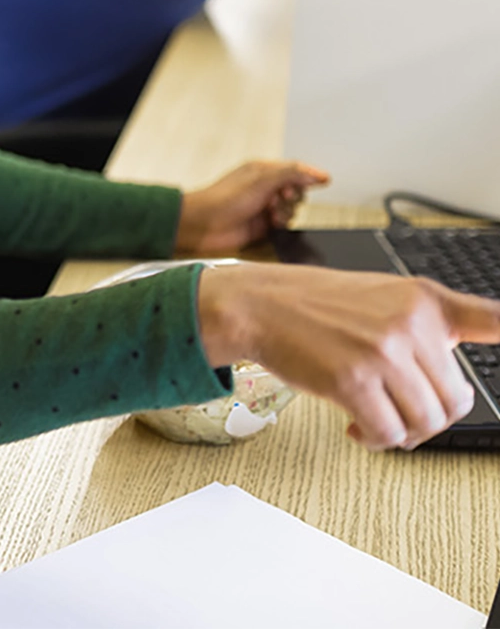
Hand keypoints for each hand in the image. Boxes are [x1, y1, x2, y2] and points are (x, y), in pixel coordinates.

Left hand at [175, 161, 329, 254]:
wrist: (203, 225)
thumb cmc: (223, 199)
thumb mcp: (261, 180)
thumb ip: (291, 174)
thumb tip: (316, 174)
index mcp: (262, 171)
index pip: (294, 170)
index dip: (309, 175)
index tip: (324, 180)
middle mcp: (263, 188)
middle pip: (296, 190)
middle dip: (293, 196)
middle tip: (281, 198)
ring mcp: (263, 207)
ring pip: (292, 209)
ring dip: (287, 211)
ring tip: (272, 213)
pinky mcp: (261, 226)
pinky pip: (284, 224)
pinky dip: (282, 224)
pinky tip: (272, 224)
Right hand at [197, 263, 499, 449]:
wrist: (258, 304)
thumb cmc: (312, 303)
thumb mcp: (379, 294)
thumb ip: (422, 323)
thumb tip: (452, 375)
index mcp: (422, 299)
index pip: (491, 320)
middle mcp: (409, 323)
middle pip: (455, 400)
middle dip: (428, 417)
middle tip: (400, 413)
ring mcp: (382, 352)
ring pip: (426, 422)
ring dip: (400, 433)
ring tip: (373, 421)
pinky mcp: (353, 381)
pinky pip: (388, 434)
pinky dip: (373, 440)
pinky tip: (352, 426)